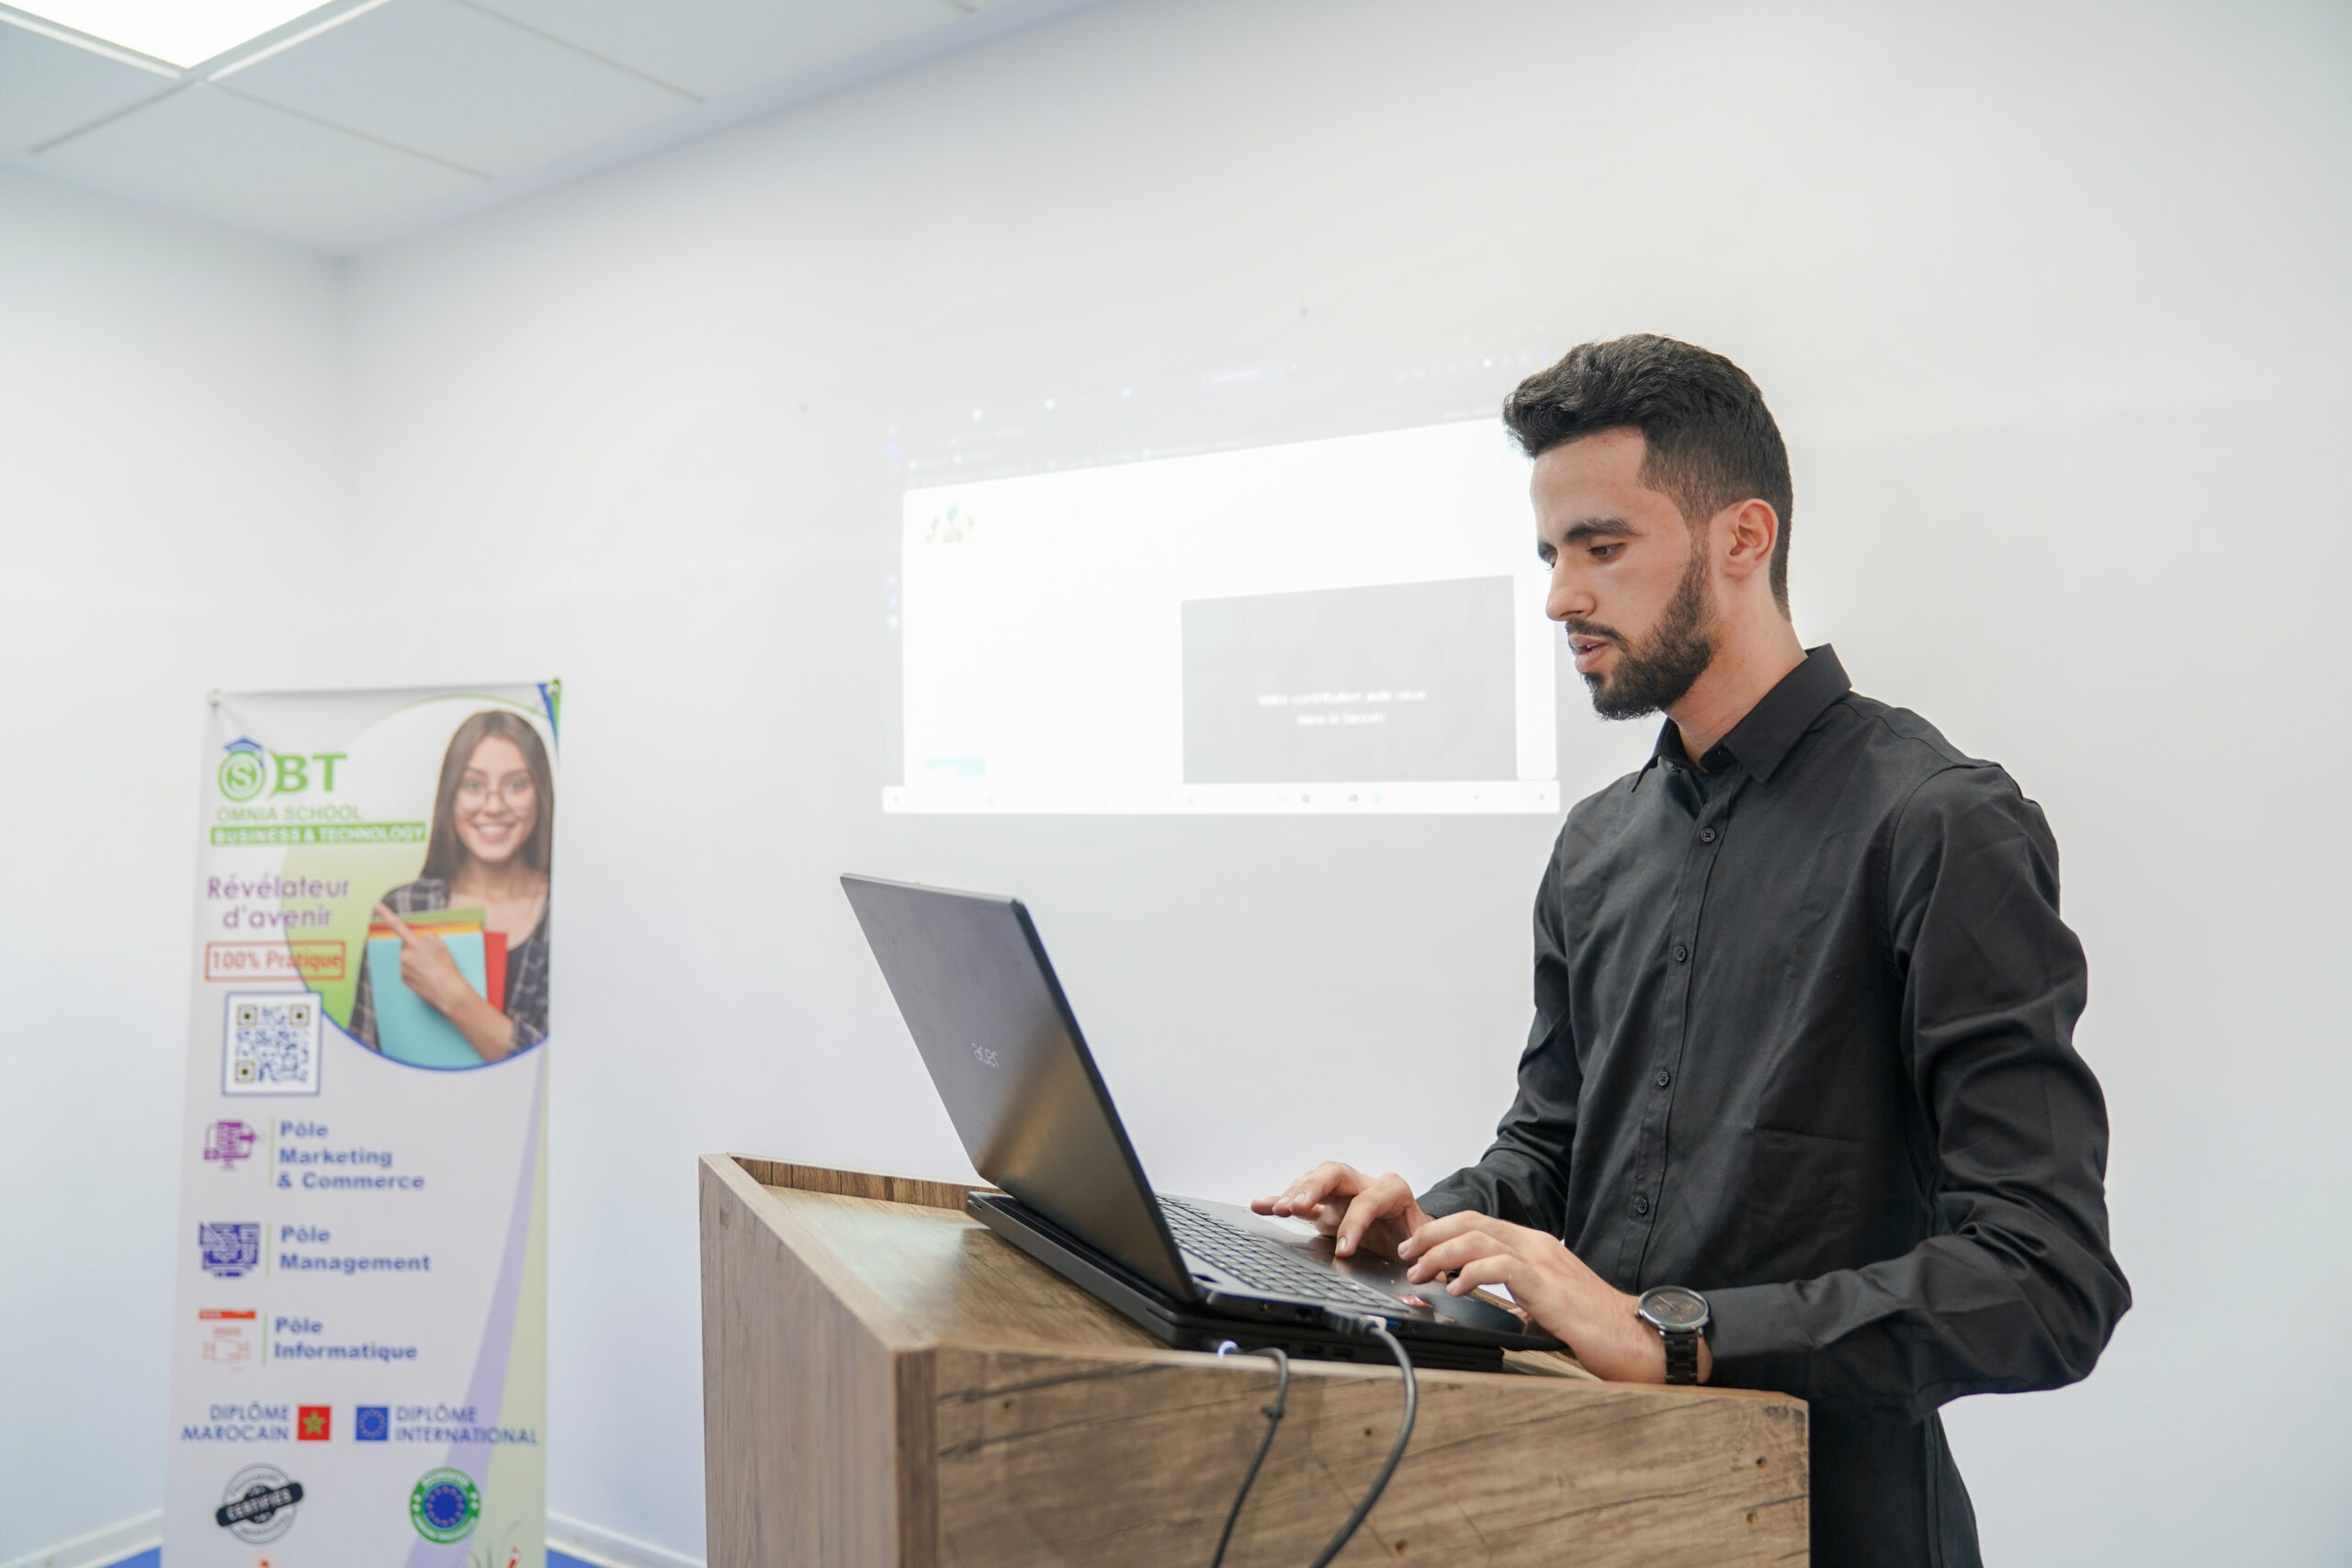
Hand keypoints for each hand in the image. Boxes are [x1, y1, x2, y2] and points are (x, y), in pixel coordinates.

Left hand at [376, 904, 473, 1014]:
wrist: (447, 990)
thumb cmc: (446, 966)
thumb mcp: (441, 944)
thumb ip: (427, 937)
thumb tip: (418, 939)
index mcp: (414, 943)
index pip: (397, 925)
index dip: (385, 913)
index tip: (375, 905)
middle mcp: (404, 954)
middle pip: (406, 945)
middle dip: (415, 947)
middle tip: (431, 956)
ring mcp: (402, 967)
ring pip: (407, 958)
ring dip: (416, 960)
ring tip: (431, 968)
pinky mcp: (403, 979)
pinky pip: (407, 970)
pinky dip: (415, 971)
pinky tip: (426, 975)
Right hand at [1252, 1162, 1432, 1260]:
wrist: (1414, 1232)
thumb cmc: (1419, 1237)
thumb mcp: (1427, 1245)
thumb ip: (1427, 1256)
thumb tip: (1429, 1272)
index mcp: (1392, 1192)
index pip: (1368, 1200)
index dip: (1354, 1223)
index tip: (1343, 1250)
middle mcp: (1364, 1185)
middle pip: (1335, 1173)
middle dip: (1314, 1188)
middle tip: (1296, 1206)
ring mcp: (1342, 1193)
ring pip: (1314, 1181)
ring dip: (1293, 1194)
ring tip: (1278, 1209)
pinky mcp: (1325, 1205)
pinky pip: (1299, 1199)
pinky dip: (1279, 1201)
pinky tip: (1260, 1205)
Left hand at [1398, 1211, 1710, 1383]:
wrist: (1634, 1335)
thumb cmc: (1595, 1323)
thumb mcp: (1547, 1303)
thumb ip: (1522, 1297)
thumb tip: (1496, 1307)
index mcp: (1535, 1245)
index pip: (1479, 1222)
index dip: (1442, 1230)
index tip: (1417, 1247)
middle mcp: (1536, 1244)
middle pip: (1471, 1221)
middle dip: (1431, 1235)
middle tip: (1407, 1254)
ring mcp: (1542, 1261)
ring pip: (1478, 1239)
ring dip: (1440, 1254)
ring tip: (1421, 1273)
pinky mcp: (1546, 1284)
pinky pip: (1498, 1266)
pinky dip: (1469, 1274)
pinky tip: (1455, 1289)